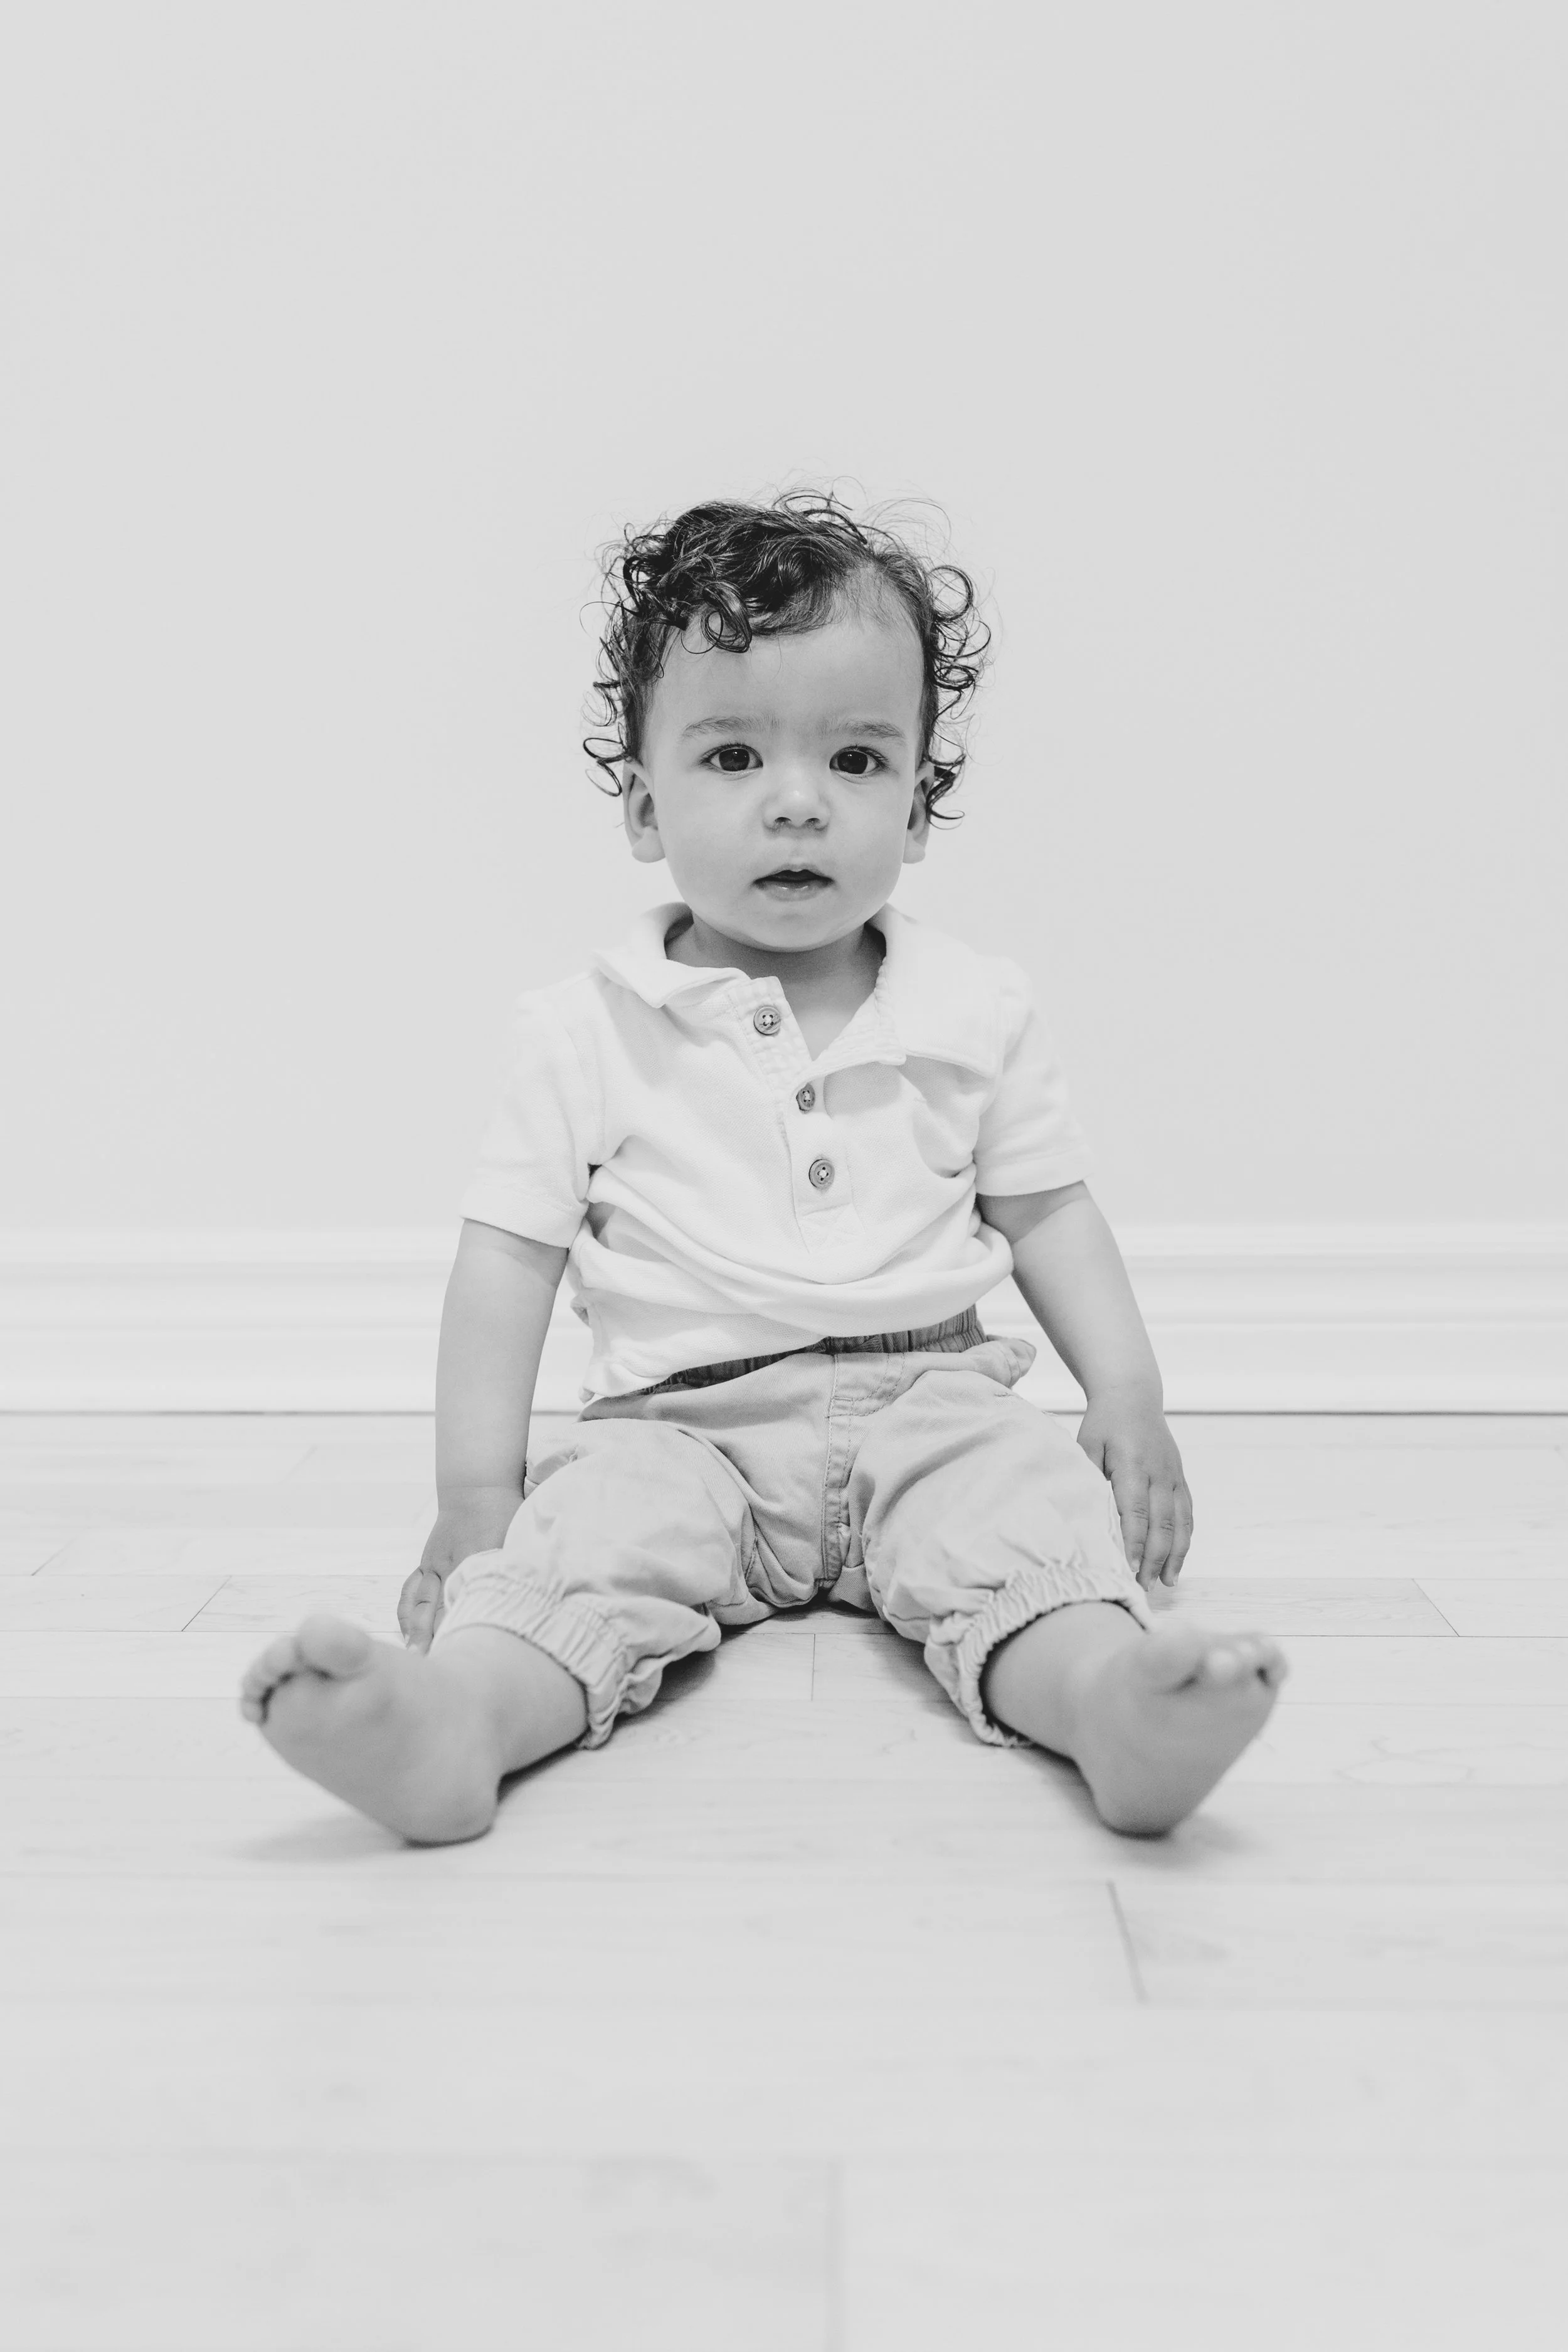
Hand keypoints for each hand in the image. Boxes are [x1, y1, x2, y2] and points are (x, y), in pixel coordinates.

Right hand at [399, 1487, 523, 1652]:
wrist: (477, 1489)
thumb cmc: (503, 1516)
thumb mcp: (516, 1540)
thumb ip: (519, 1573)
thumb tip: (535, 1606)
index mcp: (477, 1560)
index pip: (468, 1603)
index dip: (464, 1631)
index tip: (464, 1656)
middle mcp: (451, 1564)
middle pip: (438, 1609)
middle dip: (435, 1640)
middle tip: (435, 1667)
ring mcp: (434, 1565)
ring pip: (419, 1603)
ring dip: (416, 1632)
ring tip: (416, 1659)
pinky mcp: (425, 1563)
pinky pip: (410, 1591)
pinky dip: (406, 1613)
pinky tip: (407, 1634)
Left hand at [1075, 1387, 1193, 1589]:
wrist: (1133, 1396)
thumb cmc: (1103, 1423)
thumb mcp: (1087, 1444)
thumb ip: (1089, 1477)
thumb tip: (1086, 1518)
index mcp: (1132, 1463)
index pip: (1134, 1511)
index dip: (1134, 1542)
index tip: (1128, 1568)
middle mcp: (1158, 1471)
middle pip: (1161, 1522)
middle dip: (1154, 1558)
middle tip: (1142, 1586)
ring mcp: (1173, 1475)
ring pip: (1179, 1522)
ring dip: (1173, 1555)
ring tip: (1164, 1583)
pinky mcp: (1181, 1478)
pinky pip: (1187, 1514)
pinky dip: (1185, 1540)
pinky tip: (1177, 1562)